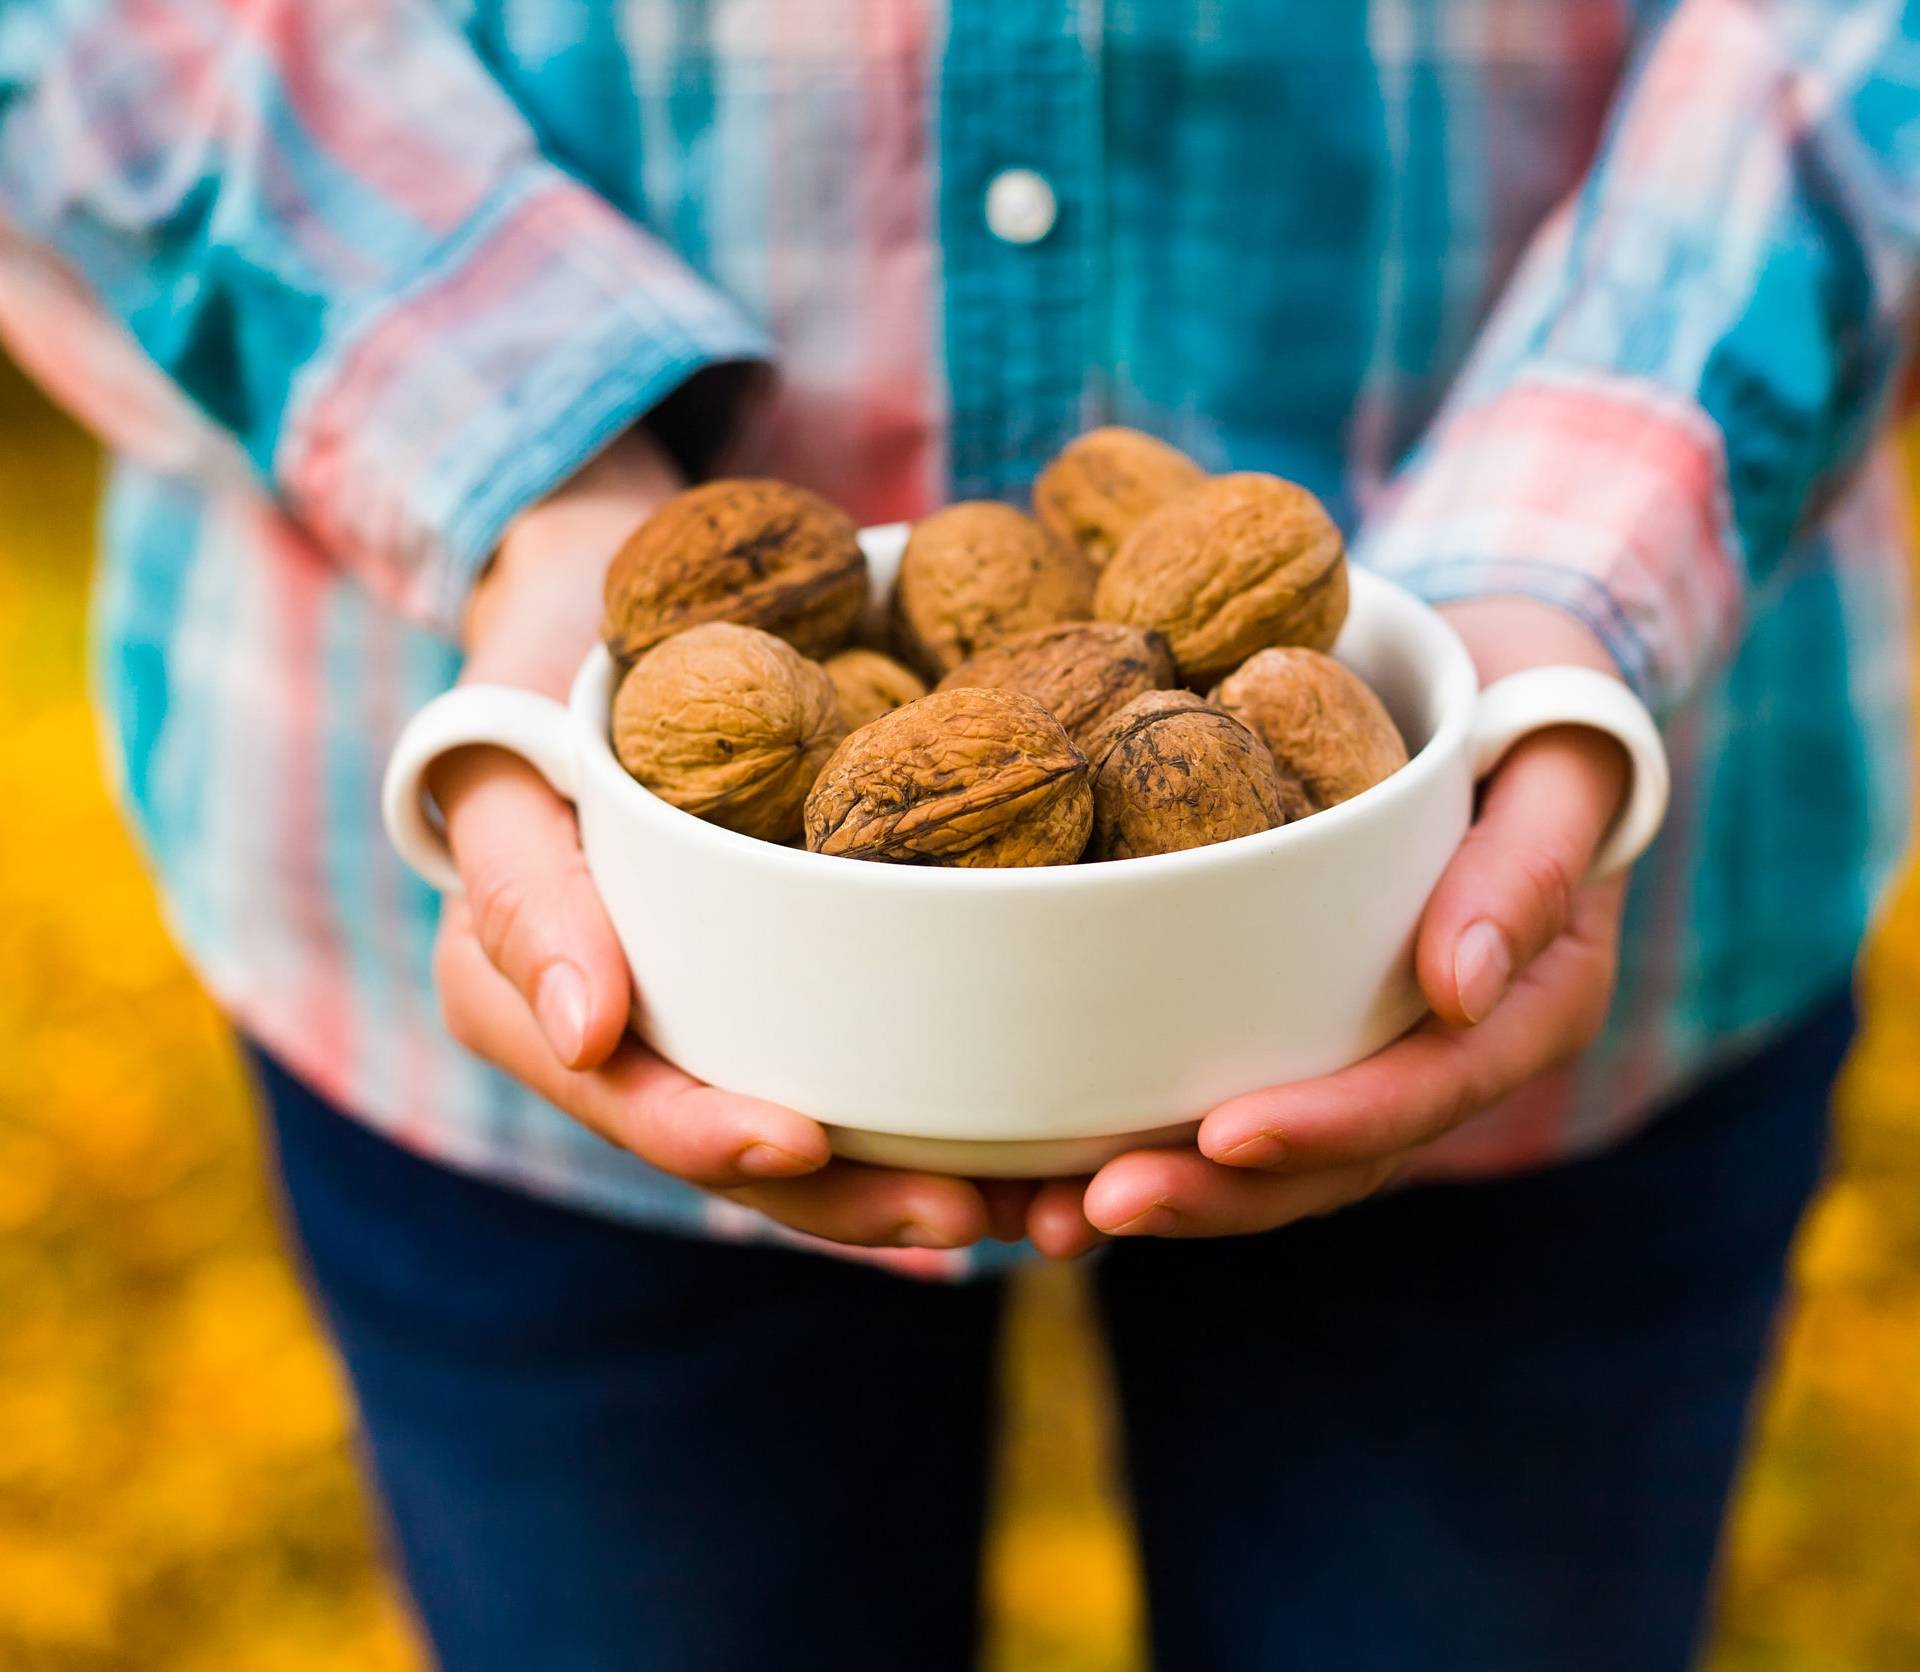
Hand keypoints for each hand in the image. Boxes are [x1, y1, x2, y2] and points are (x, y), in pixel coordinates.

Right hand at [429, 431, 995, 1249]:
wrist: (615, 628)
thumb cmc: (548, 686)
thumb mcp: (501, 765)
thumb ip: (520, 894)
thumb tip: (583, 1033)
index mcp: (546, 1023)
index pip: (634, 1108)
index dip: (714, 1140)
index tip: (802, 1142)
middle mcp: (641, 1056)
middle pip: (753, 1159)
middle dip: (860, 1201)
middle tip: (974, 1213)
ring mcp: (725, 1034)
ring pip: (832, 1143)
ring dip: (933, 1183)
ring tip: (1047, 1205)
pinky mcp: (801, 1000)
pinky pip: (876, 1070)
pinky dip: (960, 1111)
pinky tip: (1054, 1136)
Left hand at [1026, 598, 1633, 1257]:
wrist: (1496, 679)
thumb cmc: (1535, 697)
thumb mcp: (1564, 752)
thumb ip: (1528, 867)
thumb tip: (1459, 990)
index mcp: (1525, 1009)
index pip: (1425, 1094)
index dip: (1328, 1127)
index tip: (1225, 1135)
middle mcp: (1442, 1053)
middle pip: (1330, 1158)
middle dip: (1214, 1193)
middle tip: (1093, 1207)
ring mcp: (1365, 1045)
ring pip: (1268, 1154)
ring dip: (1161, 1189)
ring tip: (1045, 1215)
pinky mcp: (1296, 1018)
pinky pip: (1223, 1091)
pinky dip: (1140, 1128)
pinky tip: (1045, 1160)